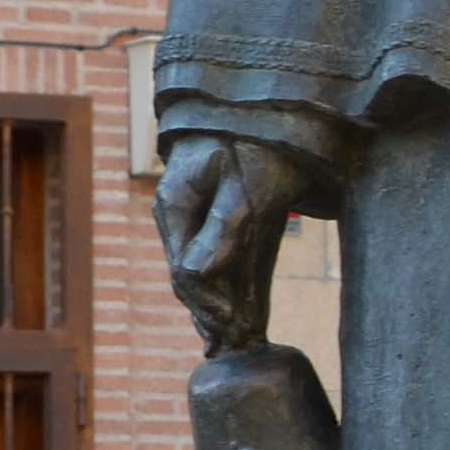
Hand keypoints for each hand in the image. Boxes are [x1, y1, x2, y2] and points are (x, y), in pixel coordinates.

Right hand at [154, 134, 307, 353]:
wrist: (272, 99)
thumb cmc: (258, 136)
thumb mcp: (245, 182)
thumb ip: (224, 229)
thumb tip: (196, 277)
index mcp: (177, 204)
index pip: (185, 272)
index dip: (209, 307)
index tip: (232, 331)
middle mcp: (183, 214)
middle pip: (195, 278)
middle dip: (217, 316)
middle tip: (237, 350)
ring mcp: (203, 214)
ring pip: (214, 273)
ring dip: (231, 308)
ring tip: (245, 342)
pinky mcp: (229, 214)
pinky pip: (233, 259)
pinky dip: (244, 288)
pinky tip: (255, 317)